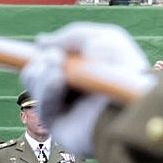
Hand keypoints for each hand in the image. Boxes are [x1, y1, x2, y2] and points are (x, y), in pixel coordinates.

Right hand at [20, 22, 156, 157]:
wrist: (127, 107)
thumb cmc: (122, 70)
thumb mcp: (102, 38)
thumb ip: (71, 36)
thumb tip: (40, 42)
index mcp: (85, 70)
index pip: (55, 60)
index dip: (44, 52)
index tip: (39, 46)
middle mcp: (74, 89)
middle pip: (38, 72)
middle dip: (40, 61)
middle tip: (55, 57)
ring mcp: (65, 109)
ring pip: (35, 85)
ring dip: (41, 73)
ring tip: (57, 67)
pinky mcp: (58, 126)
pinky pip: (42, 105)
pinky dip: (46, 89)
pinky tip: (57, 81)